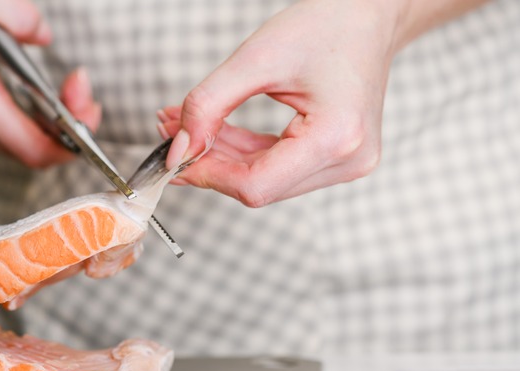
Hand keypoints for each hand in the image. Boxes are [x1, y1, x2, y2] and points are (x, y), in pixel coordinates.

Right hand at [0, 0, 100, 167]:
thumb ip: (17, 16)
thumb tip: (41, 35)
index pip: (31, 148)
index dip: (71, 143)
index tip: (89, 115)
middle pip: (28, 151)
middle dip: (66, 130)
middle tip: (83, 94)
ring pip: (15, 143)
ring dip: (47, 125)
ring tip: (68, 94)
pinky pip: (0, 128)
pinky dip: (26, 119)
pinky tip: (39, 96)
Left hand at [161, 0, 485, 206]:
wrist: (367, 15)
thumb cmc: (324, 25)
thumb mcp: (254, 59)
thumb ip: (208, 105)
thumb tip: (178, 150)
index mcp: (336, 137)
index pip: (256, 185)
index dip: (207, 175)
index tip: (172, 157)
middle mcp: (348, 160)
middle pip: (259, 186)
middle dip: (209, 163)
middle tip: (170, 134)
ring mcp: (347, 163)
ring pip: (265, 179)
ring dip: (222, 157)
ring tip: (186, 126)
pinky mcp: (337, 158)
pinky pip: (278, 167)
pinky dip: (243, 152)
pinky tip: (215, 131)